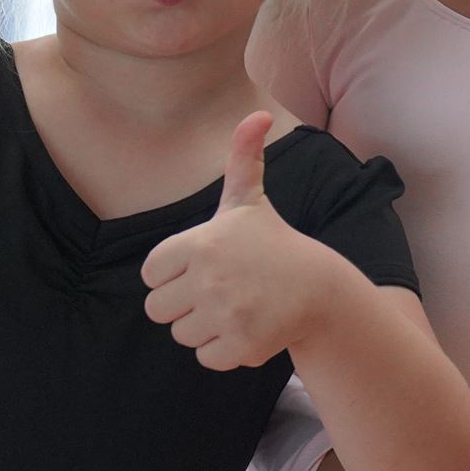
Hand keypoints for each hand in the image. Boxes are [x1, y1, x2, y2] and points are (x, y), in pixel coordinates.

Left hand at [143, 113, 334, 369]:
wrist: (319, 290)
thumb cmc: (274, 245)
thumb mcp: (250, 202)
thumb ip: (243, 158)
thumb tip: (259, 113)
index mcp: (199, 244)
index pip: (150, 275)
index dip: (174, 275)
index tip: (204, 268)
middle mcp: (208, 279)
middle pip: (159, 310)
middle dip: (186, 305)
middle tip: (221, 292)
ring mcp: (225, 315)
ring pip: (182, 335)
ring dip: (206, 328)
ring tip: (237, 308)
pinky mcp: (241, 346)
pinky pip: (207, 357)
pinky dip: (225, 349)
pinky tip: (249, 328)